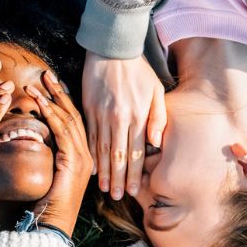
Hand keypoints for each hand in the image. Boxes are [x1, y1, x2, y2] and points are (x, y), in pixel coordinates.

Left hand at [25, 71, 92, 236]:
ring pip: (68, 120)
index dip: (62, 101)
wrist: (50, 229)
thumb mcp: (47, 177)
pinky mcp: (73, 162)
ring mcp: (83, 158)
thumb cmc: (44, 208)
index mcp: (82, 158)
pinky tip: (39, 102)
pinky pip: (62, 132)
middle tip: (46, 74)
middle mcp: (87, 156)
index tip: (50, 84)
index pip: (73, 122)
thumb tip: (33, 141)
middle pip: (74, 116)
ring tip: (38, 82)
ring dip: (52, 99)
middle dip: (59, 93)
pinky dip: (50, 115)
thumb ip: (47, 158)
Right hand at [82, 51, 165, 199]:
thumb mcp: (156, 91)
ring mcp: (101, 115)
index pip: (136, 153)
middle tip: (116, 197)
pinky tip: (91, 167)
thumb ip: (158, 117)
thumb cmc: (138, 70)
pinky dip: (91, 154)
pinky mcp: (88, 109)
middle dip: (117, 179)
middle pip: (118, 156)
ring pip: (102, 150)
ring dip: (103, 171)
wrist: (112, 49)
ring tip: (103, 189)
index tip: (133, 190)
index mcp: (137, 116)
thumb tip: (156, 142)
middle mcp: (118, 119)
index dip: (134, 174)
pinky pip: (89, 136)